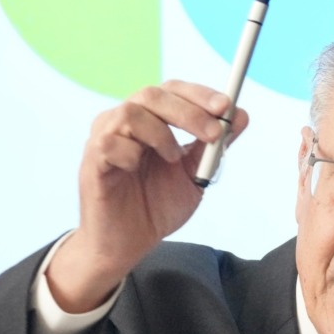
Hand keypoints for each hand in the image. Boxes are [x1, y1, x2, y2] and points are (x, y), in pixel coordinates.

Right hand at [46, 80, 249, 311]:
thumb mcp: (195, 173)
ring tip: (172, 160)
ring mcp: (104, 138)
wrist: (130, 243)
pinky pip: (109, 142)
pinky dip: (131, 153)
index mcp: (150, 119)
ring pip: (131, 113)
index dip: (199, 94)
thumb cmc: (157, 204)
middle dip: (189, 112)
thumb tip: (241, 115)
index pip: (172, 90)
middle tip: (214, 133)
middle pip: (152, 95)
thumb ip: (214, 145)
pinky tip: (136, 169)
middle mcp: (124, 122)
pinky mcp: (92, 161)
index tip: (225, 105)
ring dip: (161, 135)